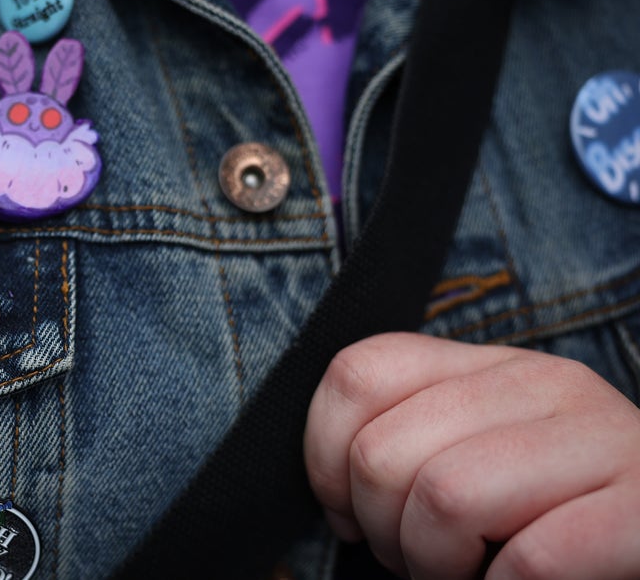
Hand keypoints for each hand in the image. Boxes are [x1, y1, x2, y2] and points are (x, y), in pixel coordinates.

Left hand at [304, 332, 639, 578]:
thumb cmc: (556, 522)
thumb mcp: (477, 461)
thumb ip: (413, 446)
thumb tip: (334, 497)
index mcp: (490, 368)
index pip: (358, 374)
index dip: (325, 459)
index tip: (349, 518)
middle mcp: (547, 384)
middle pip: (384, 450)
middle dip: (383, 532)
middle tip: (424, 563)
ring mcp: (603, 439)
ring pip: (445, 497)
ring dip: (436, 566)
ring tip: (468, 577)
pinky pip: (533, 559)